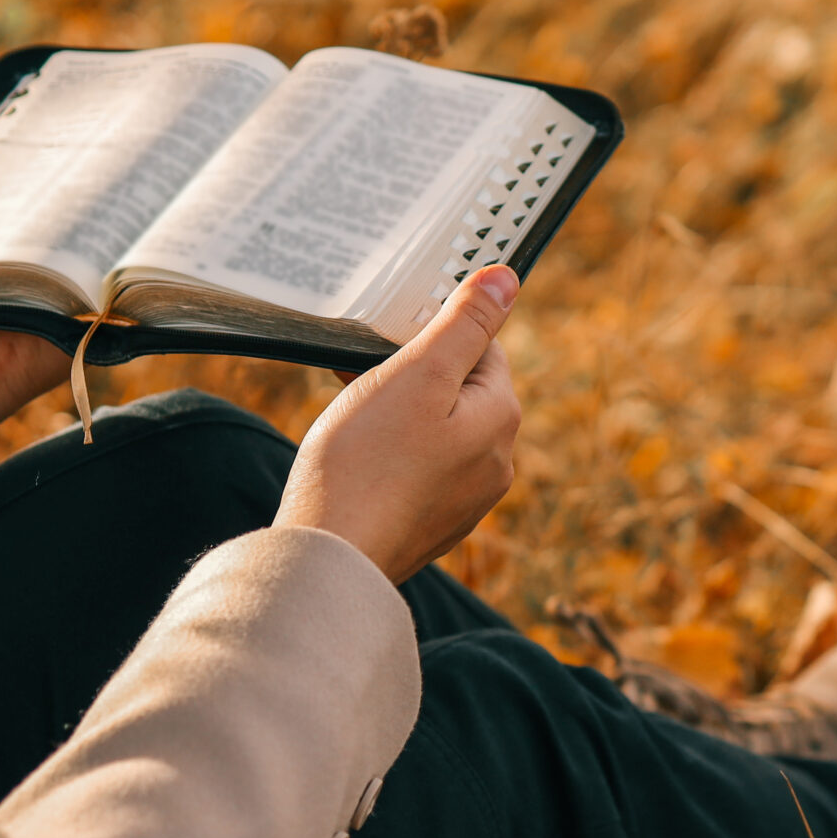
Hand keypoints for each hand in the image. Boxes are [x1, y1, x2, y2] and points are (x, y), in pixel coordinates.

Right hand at [276, 266, 521, 581]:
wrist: (330, 558)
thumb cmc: (367, 460)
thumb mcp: (418, 373)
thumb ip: (464, 324)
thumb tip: (506, 279)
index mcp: (501, 419)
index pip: (481, 349)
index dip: (431, 337)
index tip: (386, 347)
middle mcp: (496, 463)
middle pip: (458, 390)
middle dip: (410, 376)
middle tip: (360, 381)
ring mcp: (465, 500)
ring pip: (435, 430)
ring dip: (396, 415)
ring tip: (353, 422)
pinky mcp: (431, 525)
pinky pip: (417, 470)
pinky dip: (388, 455)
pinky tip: (355, 461)